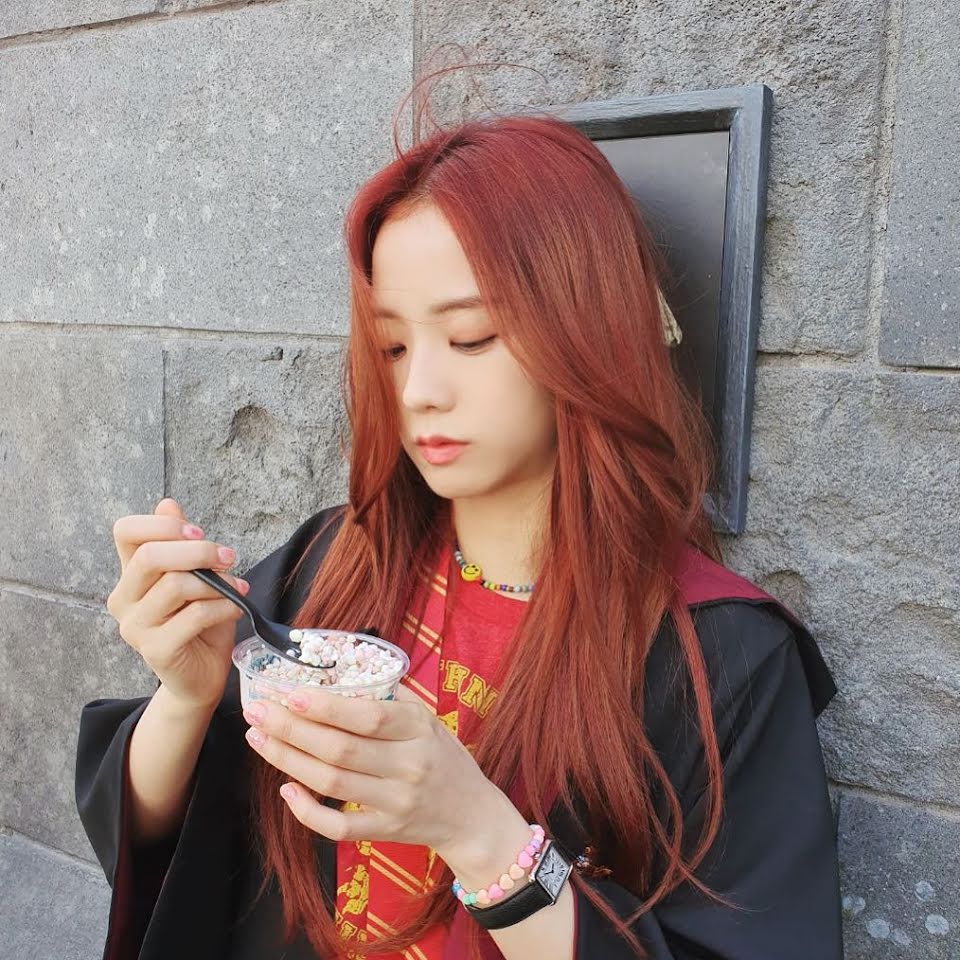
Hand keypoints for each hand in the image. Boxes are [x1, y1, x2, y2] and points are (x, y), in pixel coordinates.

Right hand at [106, 497, 248, 709]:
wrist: (203, 675)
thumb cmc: (201, 622)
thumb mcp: (196, 576)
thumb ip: (181, 543)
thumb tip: (168, 504)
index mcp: (130, 575)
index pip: (125, 532)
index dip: (162, 525)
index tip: (198, 533)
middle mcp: (124, 599)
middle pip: (151, 556)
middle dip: (198, 551)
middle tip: (229, 556)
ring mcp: (135, 627)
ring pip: (175, 585)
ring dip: (216, 583)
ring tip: (237, 588)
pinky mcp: (155, 650)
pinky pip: (194, 616)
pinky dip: (223, 607)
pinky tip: (237, 608)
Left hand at [241, 685, 528, 868]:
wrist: (471, 814)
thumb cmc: (444, 757)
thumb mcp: (428, 719)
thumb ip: (391, 696)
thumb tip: (343, 667)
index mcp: (419, 728)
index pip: (368, 718)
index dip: (327, 707)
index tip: (291, 694)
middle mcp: (408, 765)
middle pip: (340, 750)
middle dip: (292, 730)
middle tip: (258, 711)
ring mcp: (395, 802)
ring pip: (331, 783)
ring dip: (288, 760)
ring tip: (259, 739)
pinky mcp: (385, 832)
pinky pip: (338, 827)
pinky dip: (307, 811)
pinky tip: (286, 789)